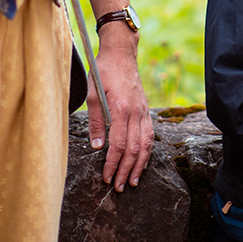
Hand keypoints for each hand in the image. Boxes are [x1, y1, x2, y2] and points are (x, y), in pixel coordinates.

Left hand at [88, 26, 153, 190]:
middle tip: (119, 187)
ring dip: (139, 165)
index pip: (118, 144)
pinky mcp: (146, 110)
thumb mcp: (93, 94)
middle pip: (134, 149)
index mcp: (121, 108)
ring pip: (146, 144)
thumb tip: (96, 147)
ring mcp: (144, 111)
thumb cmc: (104, 71)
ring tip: (133, 181)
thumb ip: (95, 121)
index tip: (106, 177)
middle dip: (126, 170)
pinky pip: (150, 135)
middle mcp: (136, 112)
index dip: (113, 164)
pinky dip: (147, 152)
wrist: (122, 53)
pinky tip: (142, 162)